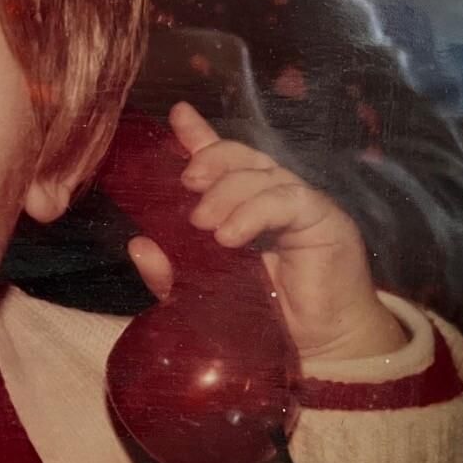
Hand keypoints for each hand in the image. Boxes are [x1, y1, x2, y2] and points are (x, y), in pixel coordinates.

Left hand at [127, 102, 407, 360]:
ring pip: (261, 173)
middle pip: (241, 155)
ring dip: (227, 193)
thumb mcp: (206, 292)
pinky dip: (254, 211)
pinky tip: (232, 236)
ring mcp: (299, 203)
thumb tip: (138, 246)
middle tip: (188, 184)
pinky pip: (286, 199)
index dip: (200, 135)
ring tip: (205, 226)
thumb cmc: (268, 316)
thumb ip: (172, 270)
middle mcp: (271, 195)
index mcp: (244, 205)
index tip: (178, 115)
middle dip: (210, 160)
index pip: (222, 161)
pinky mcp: (322, 217)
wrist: (324, 346)